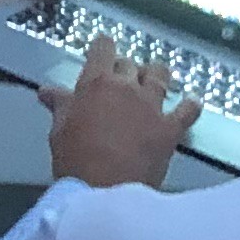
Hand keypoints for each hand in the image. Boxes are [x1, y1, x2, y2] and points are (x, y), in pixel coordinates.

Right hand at [43, 47, 197, 191]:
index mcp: (96, 83)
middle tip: (120, 79)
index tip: (102, 49)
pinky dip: (190, 105)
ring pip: (160, 75)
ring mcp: (152, 106)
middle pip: (130, 64)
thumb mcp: (59, 131)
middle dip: (124, 68)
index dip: (103, 46)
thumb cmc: (75, 162)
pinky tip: (192, 102)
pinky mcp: (171, 128)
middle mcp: (127, 87)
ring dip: (156, 75)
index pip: (103, 48)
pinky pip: (188, 110)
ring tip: (154, 80)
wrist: (105, 193)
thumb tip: (47, 91)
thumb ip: (60, 106)